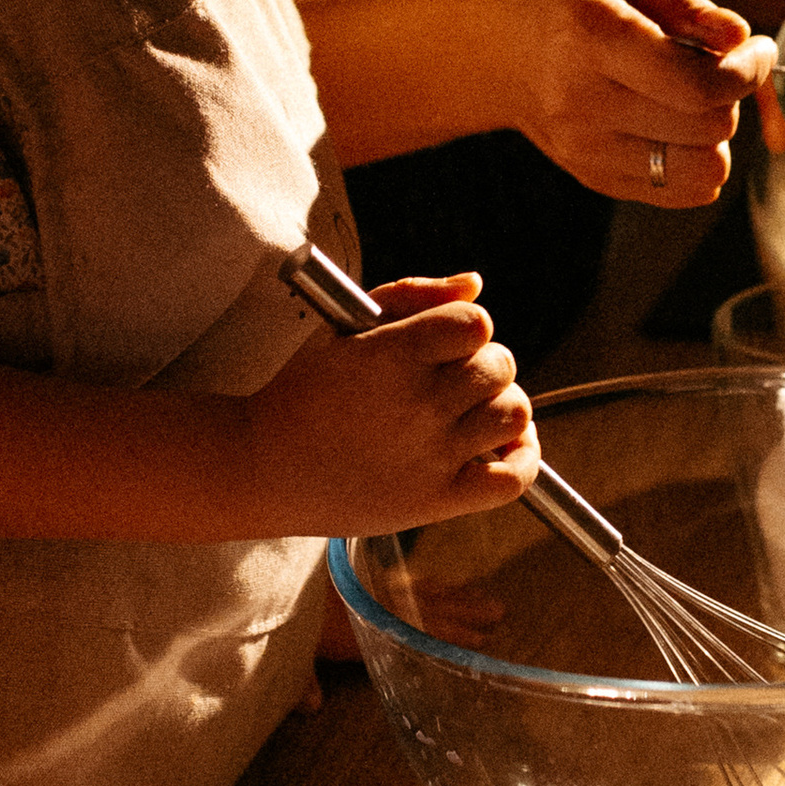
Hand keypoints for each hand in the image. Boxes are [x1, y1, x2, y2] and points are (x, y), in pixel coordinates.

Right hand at [245, 271, 537, 529]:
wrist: (262, 468)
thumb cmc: (303, 394)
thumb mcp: (345, 329)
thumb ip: (411, 295)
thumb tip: (474, 284)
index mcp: (392, 355)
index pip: (476, 323)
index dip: (467, 327)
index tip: (447, 342)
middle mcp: (418, 404)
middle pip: (500, 365)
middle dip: (484, 363)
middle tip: (454, 378)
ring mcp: (432, 455)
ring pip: (513, 414)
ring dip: (503, 406)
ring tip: (474, 411)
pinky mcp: (437, 500)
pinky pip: (513, 479)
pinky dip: (522, 458)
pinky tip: (503, 447)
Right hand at [507, 0, 775, 205]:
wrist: (494, 48)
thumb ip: (689, 2)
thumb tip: (740, 37)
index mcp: (594, 35)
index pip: (698, 84)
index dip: (749, 71)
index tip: (756, 48)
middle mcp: (584, 101)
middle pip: (709, 129)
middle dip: (734, 95)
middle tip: (719, 65)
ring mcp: (585, 149)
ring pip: (704, 172)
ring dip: (718, 135)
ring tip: (694, 98)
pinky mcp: (593, 177)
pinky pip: (683, 192)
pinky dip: (697, 159)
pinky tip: (677, 122)